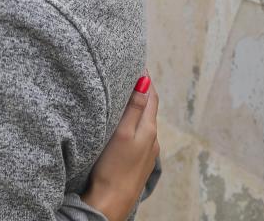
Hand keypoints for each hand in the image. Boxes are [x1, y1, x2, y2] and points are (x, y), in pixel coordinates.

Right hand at [82, 76, 159, 220]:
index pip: (151, 95)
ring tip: (126, 93)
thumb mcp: (123, 133)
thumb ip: (135, 108)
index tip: (137, 62)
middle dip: (142, 89)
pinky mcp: (138, 161)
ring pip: (144, 121)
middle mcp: (152, 139)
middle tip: (130, 72)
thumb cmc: (113, 167)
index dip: (145, 77)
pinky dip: (134, 121)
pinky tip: (124, 123)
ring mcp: (147, 151)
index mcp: (149, 129)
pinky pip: (139, 134)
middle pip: (150, 107)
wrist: (111, 201)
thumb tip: (145, 81)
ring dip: (138, 105)